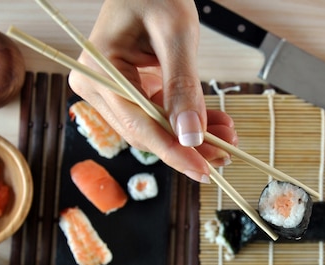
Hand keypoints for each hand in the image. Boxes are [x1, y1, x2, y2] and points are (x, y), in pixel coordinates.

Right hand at [68, 0, 236, 183]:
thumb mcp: (175, 35)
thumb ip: (183, 86)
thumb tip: (191, 135)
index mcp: (98, 71)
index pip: (138, 125)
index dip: (172, 151)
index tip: (201, 170)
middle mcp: (97, 85)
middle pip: (145, 133)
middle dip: (187, 146)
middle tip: (225, 155)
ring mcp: (111, 90)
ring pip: (154, 129)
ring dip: (191, 136)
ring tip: (227, 137)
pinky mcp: (128, 89)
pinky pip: (158, 115)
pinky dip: (186, 120)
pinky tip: (214, 123)